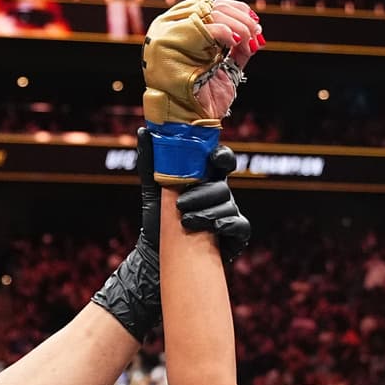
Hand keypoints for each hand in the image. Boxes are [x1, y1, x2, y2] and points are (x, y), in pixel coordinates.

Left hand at [92, 125, 256, 336]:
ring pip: (228, 205)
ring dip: (206, 212)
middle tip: (179, 204)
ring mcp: (229, 214)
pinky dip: (226, 225)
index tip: (212, 159)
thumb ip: (151, 162)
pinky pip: (239, 225)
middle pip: (223, 185)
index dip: (221, 156)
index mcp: (206, 179)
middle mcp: (220, 194)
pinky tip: (212, 229)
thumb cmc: (158, 220)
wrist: (158, 254)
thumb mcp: (152, 190)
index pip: (221, 160)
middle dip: (202, 194)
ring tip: (185, 221)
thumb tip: (144, 130)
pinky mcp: (234, 235)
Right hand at [142, 0, 263, 183]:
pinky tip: (235, 41)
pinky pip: (203, 27)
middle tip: (254, 33)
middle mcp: (174, 30)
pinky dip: (224, 31)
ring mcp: (169, 35)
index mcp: (185, 32)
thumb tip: (256, 28)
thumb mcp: (228, 67)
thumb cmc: (206, 98)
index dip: (236, 10)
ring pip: (209, 13)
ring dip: (236, 25)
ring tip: (247, 39)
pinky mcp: (169, 43)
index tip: (254, 22)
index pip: (211, 7)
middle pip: (212, 7)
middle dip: (240, 18)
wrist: (190, 122)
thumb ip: (238, 48)